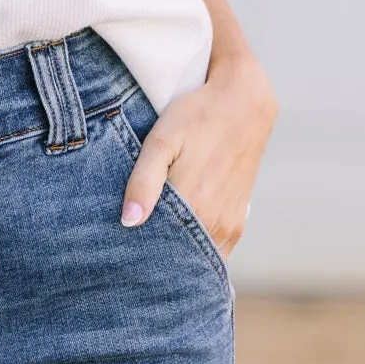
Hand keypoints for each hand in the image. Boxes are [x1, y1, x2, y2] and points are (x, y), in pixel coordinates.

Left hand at [122, 51, 276, 254]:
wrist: (244, 106)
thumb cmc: (197, 117)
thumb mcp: (162, 140)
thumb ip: (144, 181)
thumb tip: (129, 221)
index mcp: (192, 205)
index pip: (156, 248)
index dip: (137, 252)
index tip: (120, 248)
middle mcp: (214, 223)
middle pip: (175, 255)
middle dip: (154, 256)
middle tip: (132, 248)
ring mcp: (229, 226)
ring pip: (196, 257)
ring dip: (176, 255)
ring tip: (155, 240)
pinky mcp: (238, 223)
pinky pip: (214, 251)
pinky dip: (196, 251)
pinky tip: (179, 238)